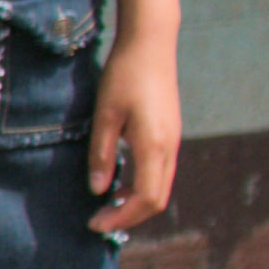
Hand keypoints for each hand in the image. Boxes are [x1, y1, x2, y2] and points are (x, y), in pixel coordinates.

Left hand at [88, 28, 179, 233]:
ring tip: (106, 207)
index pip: (144, 198)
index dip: (121, 217)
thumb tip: (98, 190)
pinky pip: (160, 172)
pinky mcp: (170, 134)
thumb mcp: (104, 115)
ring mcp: (173, 141)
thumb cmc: (124, 75)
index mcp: (154, 145)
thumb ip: (101, 154)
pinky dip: (142, 186)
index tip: (95, 223)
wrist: (151, 44)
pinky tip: (119, 183)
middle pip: (157, 199)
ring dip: (136, 203)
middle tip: (98, 222)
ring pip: (161, 186)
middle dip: (129, 216)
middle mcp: (169, 148)